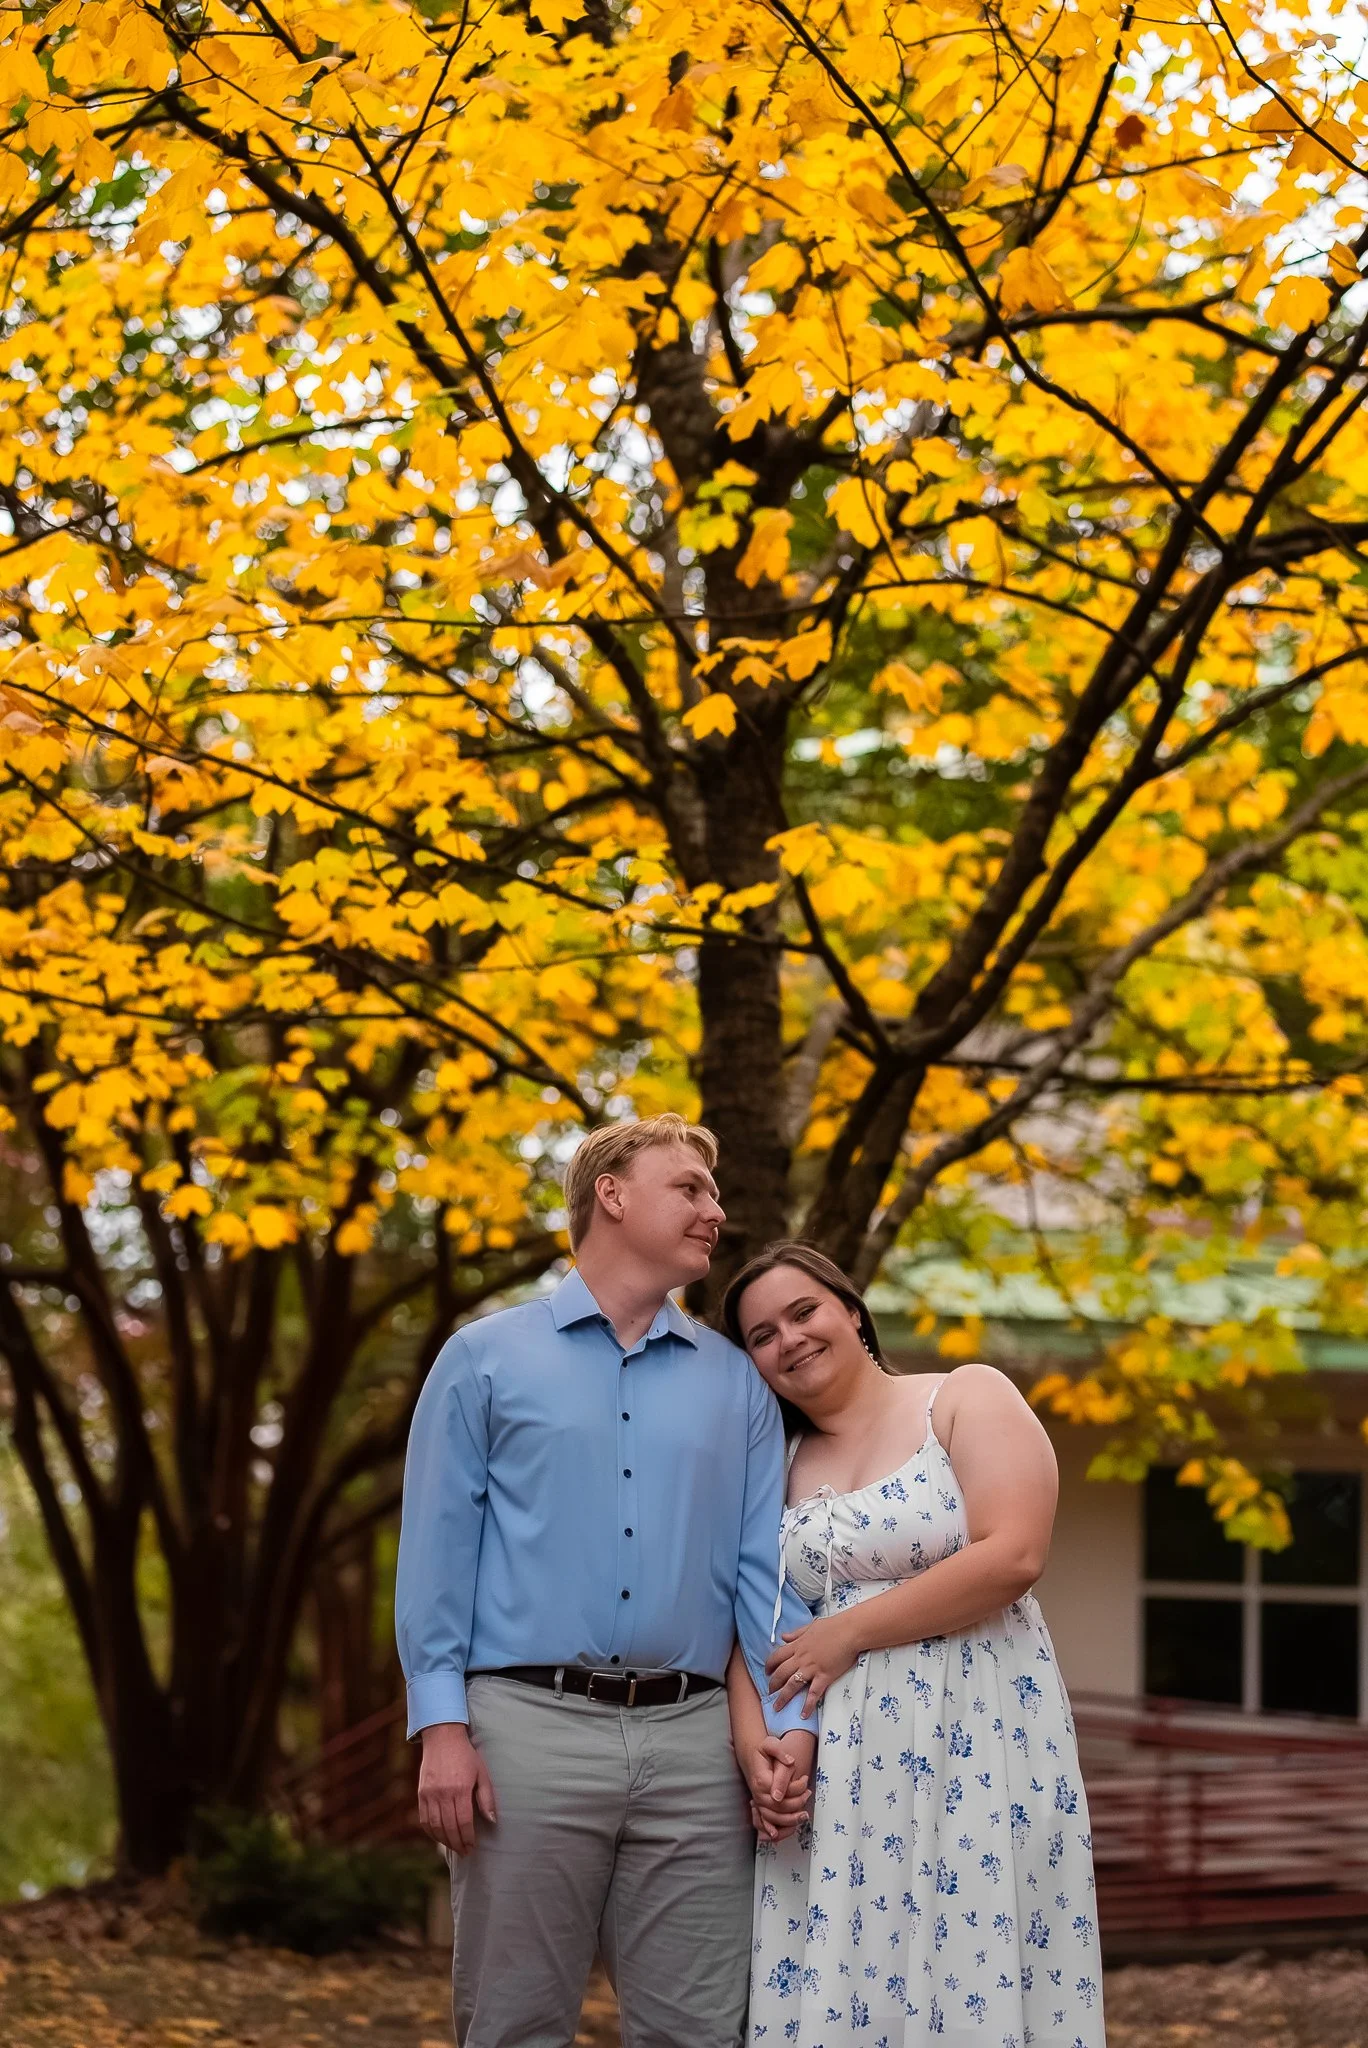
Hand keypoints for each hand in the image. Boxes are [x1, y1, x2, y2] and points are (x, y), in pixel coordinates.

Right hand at [418, 1721, 497, 1855]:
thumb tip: (492, 1820)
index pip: (463, 1822)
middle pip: (449, 1827)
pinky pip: (424, 1819)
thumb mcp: (481, 1773)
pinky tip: (439, 1837)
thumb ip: (486, 1798)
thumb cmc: (466, 1755)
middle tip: (464, 1852)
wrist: (442, 1737)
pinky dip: (431, 1832)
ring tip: (454, 1847)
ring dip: (444, 1841)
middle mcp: (443, 1793)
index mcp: (460, 1788)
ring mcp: (429, 1794)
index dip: (468, 1838)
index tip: (472, 1847)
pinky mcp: (421, 1793)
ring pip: (435, 1826)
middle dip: (457, 1844)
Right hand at [745, 1731, 814, 1841]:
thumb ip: (780, 1752)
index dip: (796, 1789)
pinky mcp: (760, 1806)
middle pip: (779, 1809)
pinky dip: (775, 1829)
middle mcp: (758, 1794)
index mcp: (762, 1780)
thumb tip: (790, 1762)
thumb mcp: (770, 1744)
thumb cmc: (762, 1751)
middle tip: (808, 1794)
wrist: (750, 1755)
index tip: (805, 1780)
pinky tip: (786, 1832)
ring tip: (804, 1814)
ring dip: (790, 1820)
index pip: (780, 1793)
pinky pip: (766, 1822)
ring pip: (774, 1819)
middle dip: (797, 1805)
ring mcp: (758, 1802)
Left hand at [766, 1609, 861, 1716]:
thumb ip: (796, 1633)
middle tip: (769, 1693)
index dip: (769, 1665)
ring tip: (777, 1707)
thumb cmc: (833, 1626)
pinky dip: (808, 1705)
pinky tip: (803, 1715)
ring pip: (792, 1685)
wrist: (850, 1631)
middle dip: (773, 1684)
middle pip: (781, 1673)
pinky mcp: (824, 1676)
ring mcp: (812, 1668)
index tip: (767, 1672)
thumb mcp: (810, 1626)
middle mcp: (801, 1658)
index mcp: (798, 1645)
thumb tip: (783, 1636)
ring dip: (783, 1697)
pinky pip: (813, 1694)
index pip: (777, 1656)